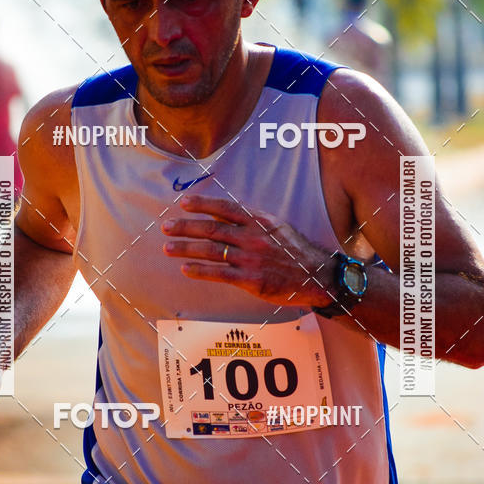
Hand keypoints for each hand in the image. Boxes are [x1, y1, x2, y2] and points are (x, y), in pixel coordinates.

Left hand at [161, 195, 334, 306]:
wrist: (317, 276)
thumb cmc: (296, 251)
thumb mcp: (277, 227)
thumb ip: (252, 221)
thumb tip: (224, 216)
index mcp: (259, 221)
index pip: (224, 208)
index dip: (202, 204)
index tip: (184, 203)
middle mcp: (253, 237)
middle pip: (211, 229)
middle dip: (185, 227)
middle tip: (166, 226)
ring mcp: (251, 259)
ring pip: (211, 251)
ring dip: (185, 249)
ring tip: (168, 247)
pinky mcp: (251, 280)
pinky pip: (220, 274)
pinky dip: (200, 270)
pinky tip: (185, 269)